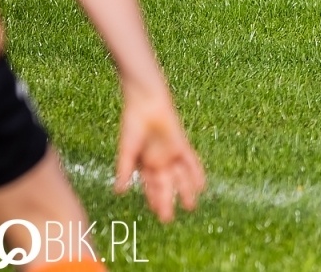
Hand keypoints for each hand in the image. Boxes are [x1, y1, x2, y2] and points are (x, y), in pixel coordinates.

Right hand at [114, 85, 205, 222]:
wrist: (146, 102)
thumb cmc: (133, 124)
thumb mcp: (127, 150)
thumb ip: (124, 170)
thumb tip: (119, 191)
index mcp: (143, 164)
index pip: (150, 187)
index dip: (154, 200)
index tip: (157, 214)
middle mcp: (159, 160)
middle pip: (165, 185)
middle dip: (167, 201)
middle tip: (169, 218)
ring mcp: (171, 152)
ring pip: (180, 176)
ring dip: (185, 190)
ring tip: (191, 206)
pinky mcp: (180, 143)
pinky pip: (190, 161)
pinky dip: (195, 172)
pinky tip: (201, 185)